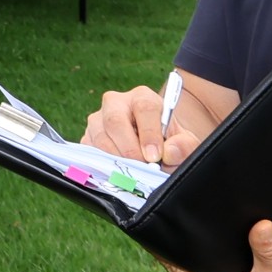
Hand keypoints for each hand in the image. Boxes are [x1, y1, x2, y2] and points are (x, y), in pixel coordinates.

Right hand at [87, 83, 204, 168]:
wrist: (152, 145)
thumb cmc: (168, 140)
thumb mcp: (184, 142)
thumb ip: (184, 145)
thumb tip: (169, 152)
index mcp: (142, 98)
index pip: (144, 108)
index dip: (149, 133)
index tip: (155, 156)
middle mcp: (116, 103)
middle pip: (115, 120)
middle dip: (128, 148)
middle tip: (141, 166)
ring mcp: (98, 120)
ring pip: (99, 137)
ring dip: (116, 158)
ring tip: (132, 173)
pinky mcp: (87, 137)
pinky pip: (89, 151)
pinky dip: (102, 164)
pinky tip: (117, 172)